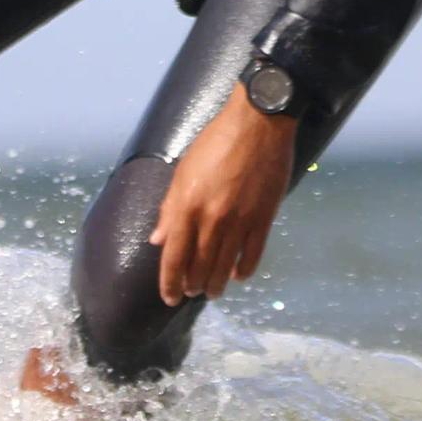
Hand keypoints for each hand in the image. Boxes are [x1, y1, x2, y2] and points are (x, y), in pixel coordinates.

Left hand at [153, 85, 298, 306]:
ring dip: (216, 284)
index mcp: (187, 205)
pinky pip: (252, 256)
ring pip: (224, 267)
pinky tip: (237, 275)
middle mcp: (212, 219)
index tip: (169, 297)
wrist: (258, 124)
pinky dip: (244, 270)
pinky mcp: (263, 220)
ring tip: (212, 291)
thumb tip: (158, 240)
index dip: (169, 282)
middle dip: (192, 286)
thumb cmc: (215, 142)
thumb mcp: (183, 170)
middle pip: (199, 268)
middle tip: (191, 291)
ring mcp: (240, 222)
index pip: (173, 257)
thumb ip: (169, 208)